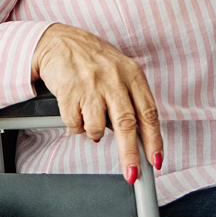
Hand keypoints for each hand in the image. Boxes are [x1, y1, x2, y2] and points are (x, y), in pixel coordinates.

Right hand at [31, 24, 162, 184]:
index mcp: (133, 75)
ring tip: (91, 119)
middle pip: (127, 125)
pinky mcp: (69, 93)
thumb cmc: (94, 59)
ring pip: (97, 129)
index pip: (149, 113)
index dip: (154, 140)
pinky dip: (77, 127)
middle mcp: (114, 80)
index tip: (156, 161)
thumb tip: (140, 135)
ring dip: (94, 134)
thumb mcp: (121, 71)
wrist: (60, 42)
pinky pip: (76, 125)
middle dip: (130, 155)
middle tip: (133, 174)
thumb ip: (132, 98)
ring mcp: (91, 86)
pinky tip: (77, 111)